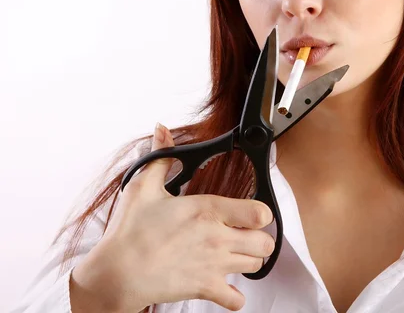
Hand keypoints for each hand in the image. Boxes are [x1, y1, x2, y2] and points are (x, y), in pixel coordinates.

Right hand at [70, 123, 274, 311]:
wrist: (116, 272)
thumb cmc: (129, 231)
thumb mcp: (143, 186)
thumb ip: (161, 156)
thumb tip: (162, 130)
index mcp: (208, 211)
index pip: (260, 213)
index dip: (260, 212)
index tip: (250, 212)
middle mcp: (218, 238)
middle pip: (266, 243)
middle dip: (260, 238)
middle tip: (246, 235)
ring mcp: (214, 265)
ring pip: (255, 266)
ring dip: (249, 260)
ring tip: (233, 254)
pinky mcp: (205, 288)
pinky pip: (236, 300)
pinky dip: (234, 295)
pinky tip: (225, 284)